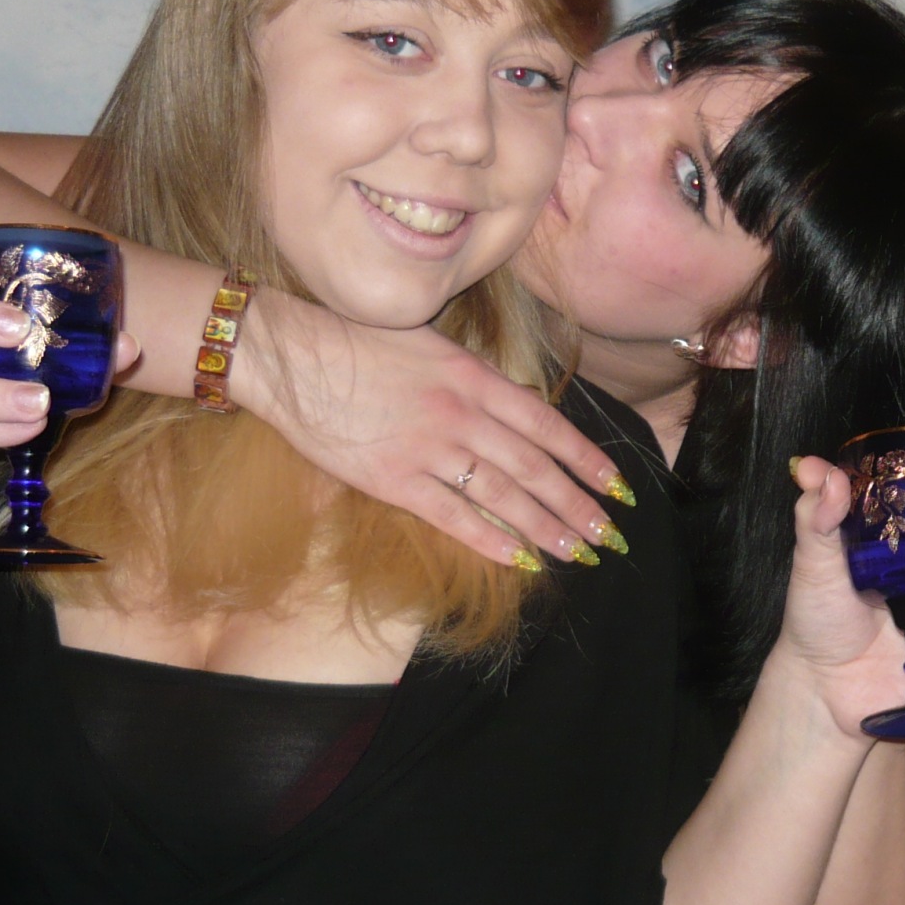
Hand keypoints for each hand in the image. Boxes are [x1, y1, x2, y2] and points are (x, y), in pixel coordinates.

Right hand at [239, 294, 630, 567]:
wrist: (289, 353)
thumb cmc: (358, 343)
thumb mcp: (432, 348)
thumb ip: (478, 383)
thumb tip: (523, 417)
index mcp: (473, 377)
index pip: (546, 425)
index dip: (586, 460)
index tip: (615, 486)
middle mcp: (460, 413)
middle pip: (533, 467)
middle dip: (577, 504)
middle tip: (607, 534)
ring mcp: (427, 448)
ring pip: (502, 496)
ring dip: (545, 527)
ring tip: (576, 551)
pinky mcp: (392, 479)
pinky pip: (452, 516)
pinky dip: (490, 541)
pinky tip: (521, 560)